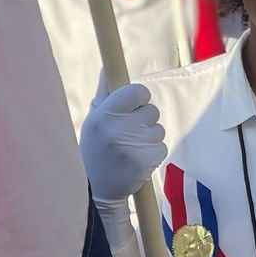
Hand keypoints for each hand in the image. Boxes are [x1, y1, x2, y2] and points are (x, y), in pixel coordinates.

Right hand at [79, 83, 165, 206]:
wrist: (97, 190)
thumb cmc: (95, 149)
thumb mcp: (93, 120)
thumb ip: (105, 93)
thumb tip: (108, 66)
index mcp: (104, 113)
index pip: (138, 91)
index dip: (138, 99)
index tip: (130, 109)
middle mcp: (119, 127)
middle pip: (152, 111)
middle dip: (143, 121)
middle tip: (126, 135)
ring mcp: (135, 144)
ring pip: (158, 129)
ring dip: (149, 138)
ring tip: (130, 149)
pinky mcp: (149, 159)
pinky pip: (162, 146)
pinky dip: (153, 153)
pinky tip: (137, 160)